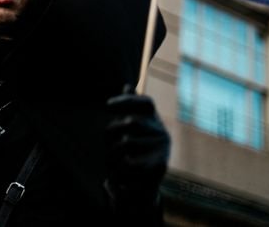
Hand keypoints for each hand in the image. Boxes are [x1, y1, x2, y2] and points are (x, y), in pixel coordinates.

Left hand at [104, 85, 169, 215]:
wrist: (145, 182)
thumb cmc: (135, 149)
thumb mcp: (130, 128)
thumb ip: (129, 108)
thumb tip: (127, 86)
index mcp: (153, 121)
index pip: (146, 103)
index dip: (128, 101)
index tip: (108, 105)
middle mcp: (161, 132)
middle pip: (132, 123)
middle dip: (112, 132)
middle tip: (106, 144)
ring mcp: (162, 149)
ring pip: (128, 143)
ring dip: (113, 153)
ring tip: (110, 161)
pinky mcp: (160, 166)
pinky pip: (132, 163)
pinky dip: (120, 168)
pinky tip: (117, 171)